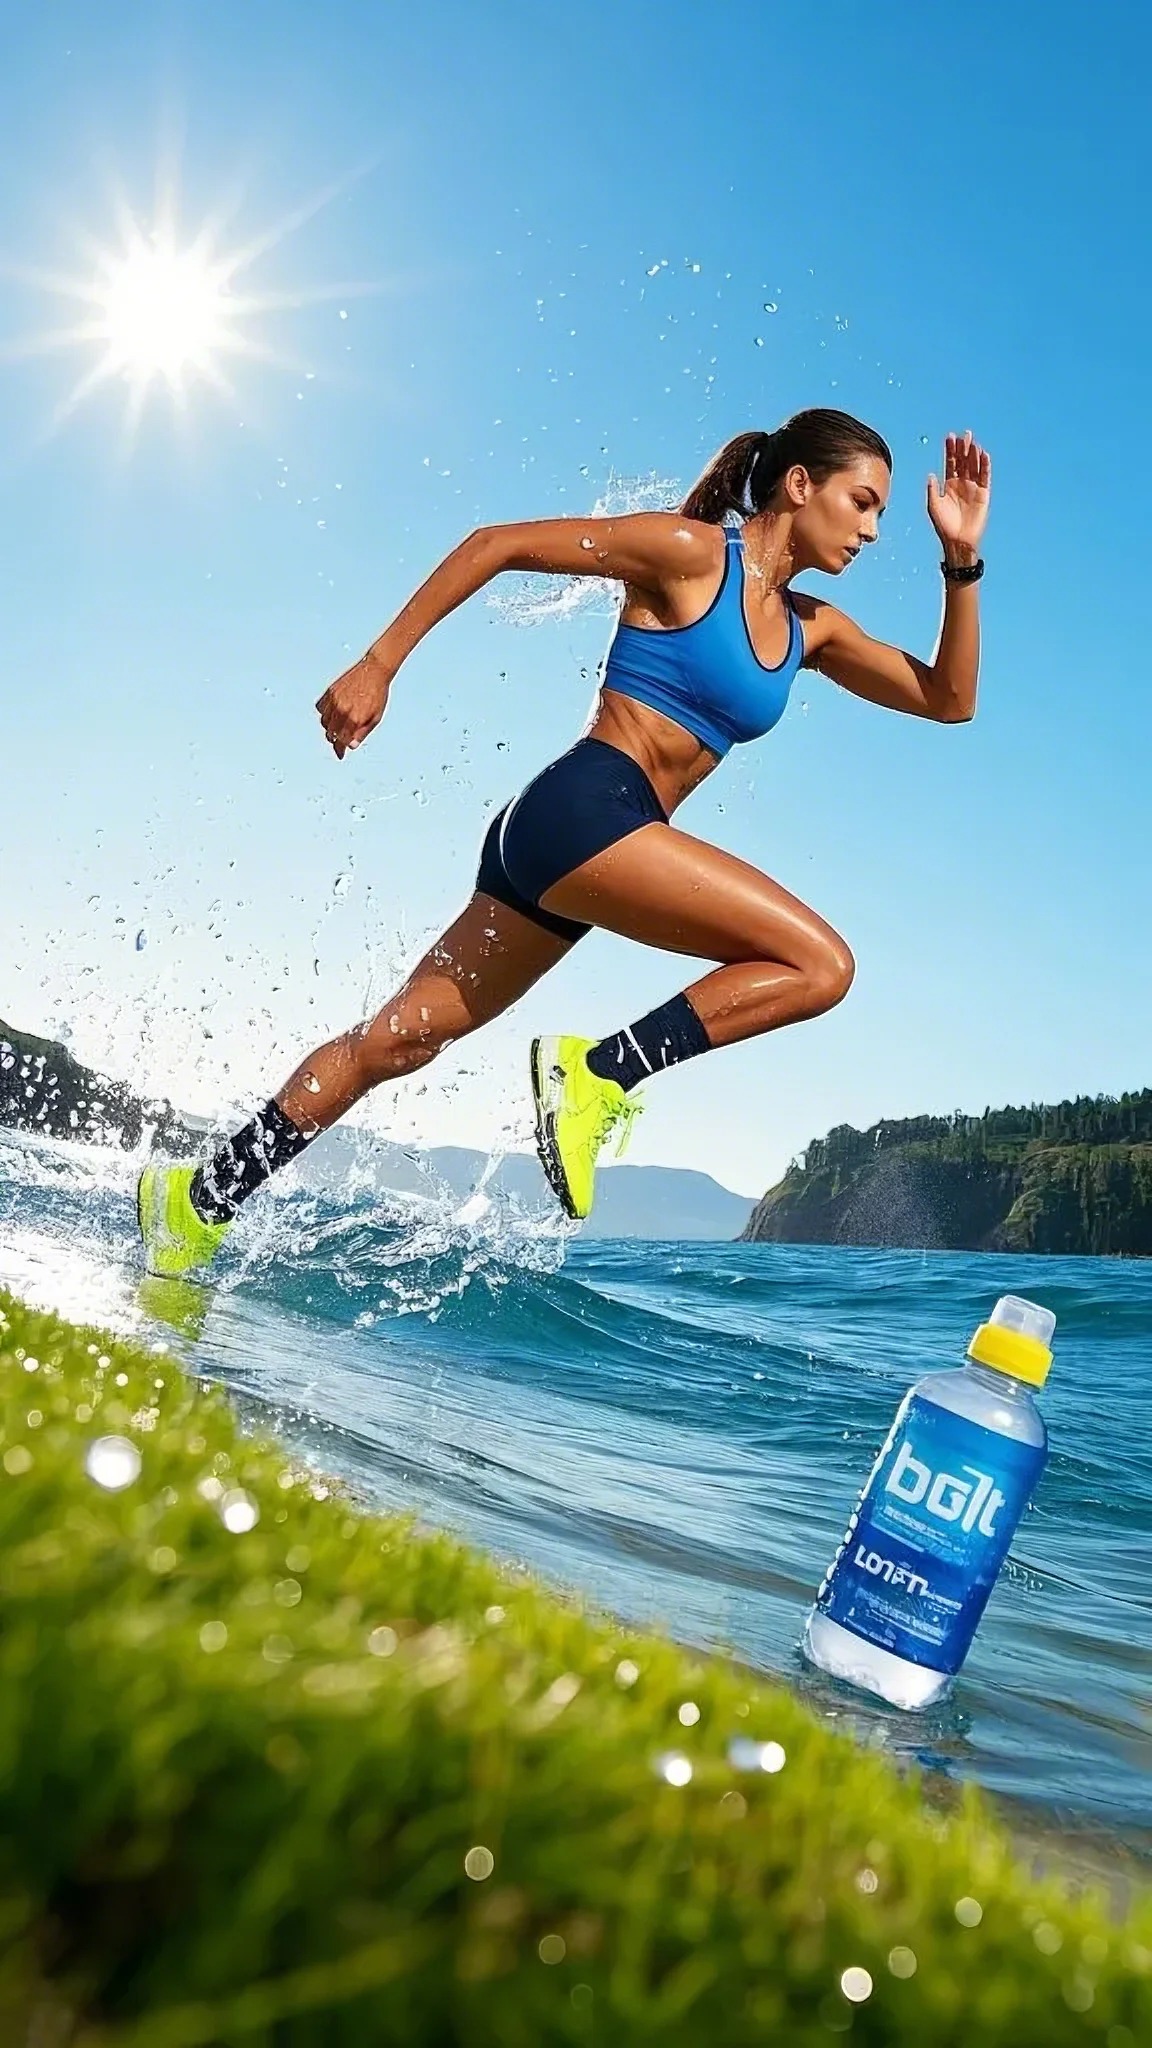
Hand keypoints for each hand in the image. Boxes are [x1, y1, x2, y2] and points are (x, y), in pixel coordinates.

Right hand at [316, 648, 393, 758]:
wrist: (375, 671)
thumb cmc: (378, 694)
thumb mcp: (376, 717)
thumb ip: (363, 733)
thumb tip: (351, 746)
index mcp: (355, 719)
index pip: (342, 741)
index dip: (340, 750)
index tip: (340, 754)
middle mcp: (342, 710)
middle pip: (331, 733)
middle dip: (335, 740)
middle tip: (339, 742)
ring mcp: (334, 700)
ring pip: (324, 721)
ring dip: (329, 728)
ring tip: (337, 728)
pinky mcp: (330, 691)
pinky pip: (320, 707)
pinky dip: (324, 713)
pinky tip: (331, 714)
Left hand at [927, 431, 990, 556]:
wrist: (958, 540)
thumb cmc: (944, 525)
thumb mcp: (934, 506)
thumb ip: (933, 490)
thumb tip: (930, 474)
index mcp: (948, 485)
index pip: (950, 463)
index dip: (950, 451)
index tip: (949, 437)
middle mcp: (961, 484)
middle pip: (963, 462)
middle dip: (963, 448)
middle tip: (964, 434)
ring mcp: (973, 488)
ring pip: (974, 467)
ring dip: (973, 454)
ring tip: (972, 441)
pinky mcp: (983, 494)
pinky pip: (985, 477)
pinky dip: (985, 466)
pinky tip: (984, 455)